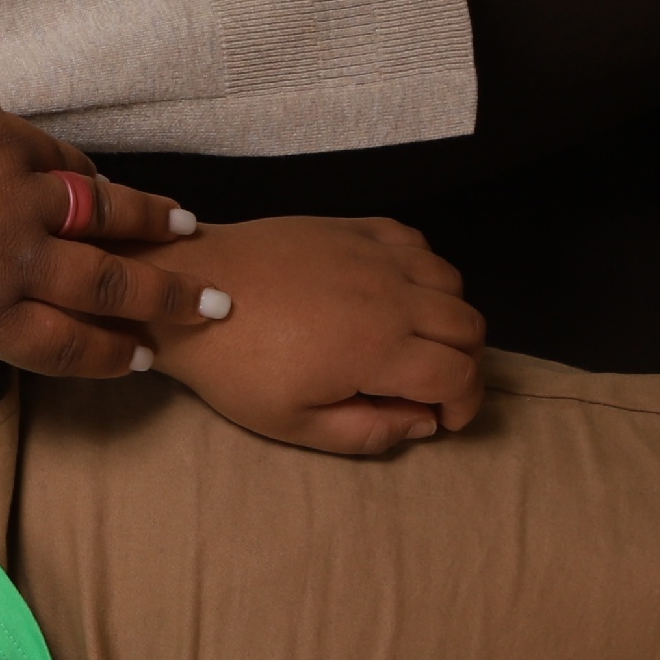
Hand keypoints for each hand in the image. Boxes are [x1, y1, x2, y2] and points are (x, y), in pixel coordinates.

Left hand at [0, 106, 217, 397]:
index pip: (64, 346)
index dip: (108, 356)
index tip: (143, 356)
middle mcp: (12, 259)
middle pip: (106, 287)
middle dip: (165, 299)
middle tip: (213, 304)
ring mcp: (15, 197)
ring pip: (102, 217)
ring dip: (150, 225)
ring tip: (189, 231)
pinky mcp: (8, 141)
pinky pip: (66, 163)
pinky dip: (93, 176)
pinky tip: (111, 185)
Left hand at [138, 216, 488, 453]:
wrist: (190, 290)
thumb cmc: (235, 366)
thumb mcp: (293, 422)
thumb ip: (367, 432)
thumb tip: (423, 422)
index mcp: (382, 349)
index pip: (461, 375)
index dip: (464, 404)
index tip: (443, 418)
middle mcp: (393, 295)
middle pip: (469, 327)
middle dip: (463, 363)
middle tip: (431, 384)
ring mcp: (375, 254)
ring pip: (451, 281)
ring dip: (447, 315)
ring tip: (415, 339)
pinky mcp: (353, 227)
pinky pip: (416, 242)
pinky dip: (423, 269)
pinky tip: (394, 290)